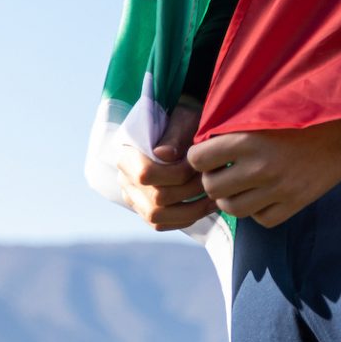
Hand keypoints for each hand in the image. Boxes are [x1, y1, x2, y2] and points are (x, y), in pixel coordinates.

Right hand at [116, 97, 216, 231]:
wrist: (184, 123)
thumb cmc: (184, 118)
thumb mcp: (183, 118)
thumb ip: (174, 135)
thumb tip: (163, 154)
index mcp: (129, 153)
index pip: (145, 174)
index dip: (175, 174)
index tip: (197, 163)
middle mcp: (125, 178)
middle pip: (154, 201)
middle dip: (188, 192)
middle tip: (211, 180)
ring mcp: (134, 196)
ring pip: (157, 218)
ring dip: (190, 210)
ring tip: (214, 198)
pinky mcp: (146, 207)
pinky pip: (162, 223)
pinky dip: (186, 218)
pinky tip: (207, 206)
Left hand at [188, 118, 340, 228]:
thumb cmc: (306, 111)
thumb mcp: (268, 110)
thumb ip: (238, 125)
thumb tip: (206, 139)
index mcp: (248, 140)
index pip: (199, 159)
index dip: (200, 155)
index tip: (209, 152)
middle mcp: (259, 168)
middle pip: (212, 187)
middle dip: (214, 178)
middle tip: (225, 169)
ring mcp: (277, 190)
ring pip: (232, 209)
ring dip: (232, 197)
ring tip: (242, 184)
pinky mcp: (294, 204)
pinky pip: (260, 219)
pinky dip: (258, 210)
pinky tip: (265, 194)